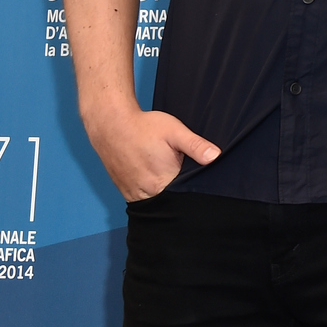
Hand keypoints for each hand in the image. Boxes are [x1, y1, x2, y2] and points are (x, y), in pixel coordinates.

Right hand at [82, 102, 219, 201]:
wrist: (111, 125)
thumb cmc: (144, 127)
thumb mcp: (175, 132)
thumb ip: (196, 145)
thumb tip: (216, 156)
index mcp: (162, 182)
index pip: (186, 195)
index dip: (195, 188)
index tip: (198, 178)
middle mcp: (146, 193)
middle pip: (172, 199)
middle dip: (181, 190)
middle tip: (181, 170)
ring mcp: (133, 194)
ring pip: (157, 201)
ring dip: (165, 192)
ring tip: (166, 172)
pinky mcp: (125, 191)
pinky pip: (143, 199)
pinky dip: (152, 191)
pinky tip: (155, 176)